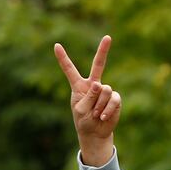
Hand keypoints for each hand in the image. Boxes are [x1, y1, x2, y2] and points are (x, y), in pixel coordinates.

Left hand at [54, 35, 119, 164]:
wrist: (95, 132)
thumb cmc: (84, 121)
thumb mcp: (81, 110)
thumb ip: (88, 97)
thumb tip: (99, 84)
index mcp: (79, 86)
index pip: (70, 69)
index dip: (63, 58)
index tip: (56, 46)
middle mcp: (93, 85)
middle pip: (98, 65)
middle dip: (103, 50)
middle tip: (108, 37)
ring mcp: (105, 90)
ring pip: (104, 90)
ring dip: (99, 105)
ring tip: (95, 114)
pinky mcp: (115, 98)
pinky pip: (113, 99)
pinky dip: (107, 109)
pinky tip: (102, 116)